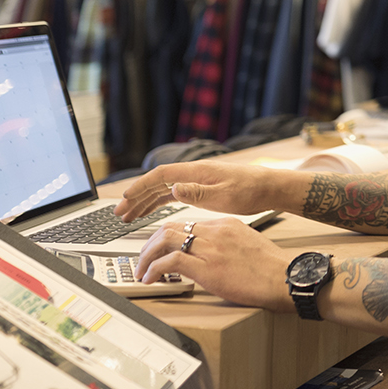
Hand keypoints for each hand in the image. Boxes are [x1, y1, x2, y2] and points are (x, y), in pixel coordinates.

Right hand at [114, 162, 283, 221]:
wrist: (269, 187)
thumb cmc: (250, 191)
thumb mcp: (224, 195)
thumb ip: (198, 192)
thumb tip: (174, 189)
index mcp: (196, 172)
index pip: (160, 176)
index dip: (140, 187)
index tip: (125, 199)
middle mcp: (193, 173)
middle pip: (157, 183)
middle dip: (136, 197)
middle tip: (119, 214)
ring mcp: (196, 180)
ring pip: (162, 190)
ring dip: (144, 202)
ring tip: (128, 216)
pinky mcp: (201, 188)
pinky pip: (172, 195)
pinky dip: (159, 203)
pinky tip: (150, 211)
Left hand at [137, 217, 295, 313]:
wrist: (284, 277)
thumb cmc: (271, 268)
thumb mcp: (248, 245)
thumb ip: (227, 244)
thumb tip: (211, 256)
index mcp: (225, 224)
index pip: (187, 224)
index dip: (167, 237)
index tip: (160, 249)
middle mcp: (215, 231)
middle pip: (170, 228)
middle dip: (150, 244)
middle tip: (144, 259)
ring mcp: (210, 248)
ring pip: (164, 241)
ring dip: (147, 256)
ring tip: (142, 270)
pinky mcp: (206, 267)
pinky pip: (169, 262)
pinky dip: (154, 269)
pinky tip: (150, 279)